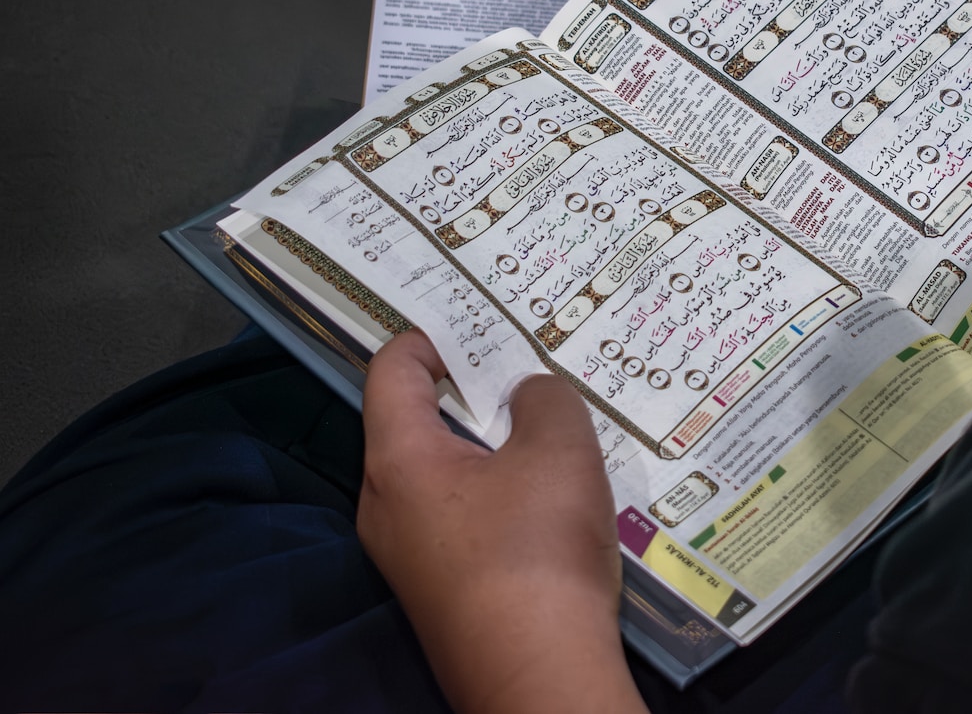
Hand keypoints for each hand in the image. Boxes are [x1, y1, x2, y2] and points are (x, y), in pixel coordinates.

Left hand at [358, 330, 645, 713]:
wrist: (539, 674)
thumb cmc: (538, 551)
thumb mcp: (559, 449)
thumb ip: (544, 399)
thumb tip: (528, 398)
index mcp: (398, 461)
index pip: (392, 371)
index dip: (432, 336)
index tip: (480, 323)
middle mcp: (385, 506)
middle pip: (416, 422)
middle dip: (470, 390)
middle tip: (523, 368)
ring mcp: (409, 555)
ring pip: (443, 473)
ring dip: (491, 445)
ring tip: (547, 428)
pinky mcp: (441, 589)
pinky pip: (460, 517)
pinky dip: (498, 491)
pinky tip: (549, 496)